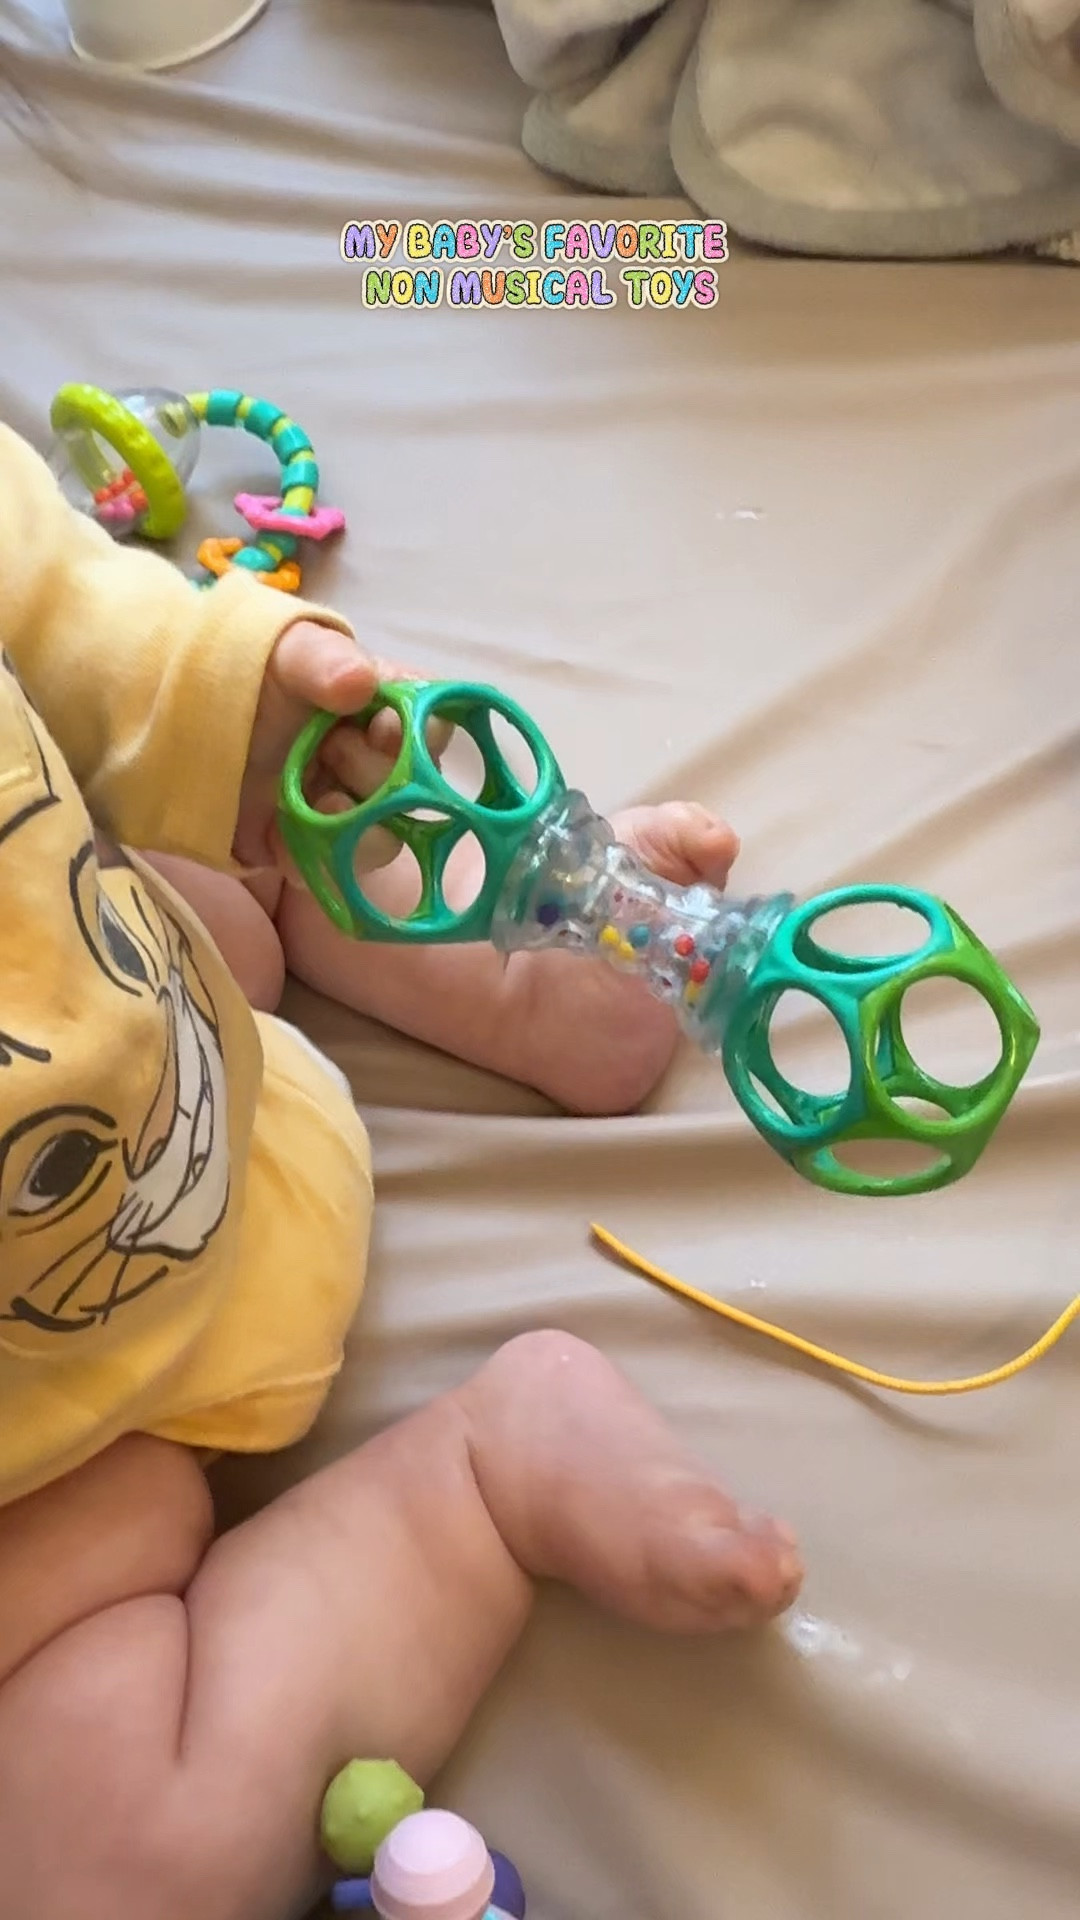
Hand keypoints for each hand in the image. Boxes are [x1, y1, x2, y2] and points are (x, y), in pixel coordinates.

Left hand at [234, 621, 449, 875]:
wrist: (184, 723)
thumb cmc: (249, 676)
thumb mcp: (282, 652)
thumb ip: (320, 660)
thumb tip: (361, 681)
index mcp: (386, 712)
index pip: (433, 727)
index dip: (420, 734)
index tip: (382, 727)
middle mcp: (379, 766)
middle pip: (415, 791)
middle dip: (376, 775)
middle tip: (330, 748)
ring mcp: (349, 812)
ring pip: (383, 841)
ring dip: (357, 828)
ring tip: (322, 806)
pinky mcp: (315, 848)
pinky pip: (329, 873)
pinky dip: (308, 860)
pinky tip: (279, 839)